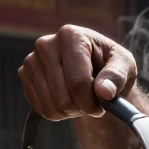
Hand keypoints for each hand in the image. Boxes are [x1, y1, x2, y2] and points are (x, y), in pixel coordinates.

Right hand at [17, 25, 136, 120]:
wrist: (93, 69)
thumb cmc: (109, 65)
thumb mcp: (123, 65)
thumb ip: (117, 77)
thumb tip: (104, 92)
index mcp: (70, 35)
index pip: (77, 82)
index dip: (91, 103)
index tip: (102, 105)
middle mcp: (46, 44)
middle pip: (62, 97)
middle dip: (81, 108)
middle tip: (91, 102)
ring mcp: (32, 60)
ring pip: (51, 106)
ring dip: (70, 112)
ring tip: (79, 99)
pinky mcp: (24, 75)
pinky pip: (39, 108)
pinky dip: (56, 113)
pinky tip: (66, 100)